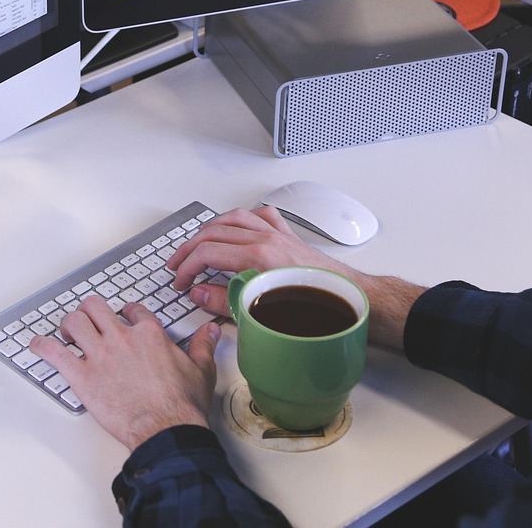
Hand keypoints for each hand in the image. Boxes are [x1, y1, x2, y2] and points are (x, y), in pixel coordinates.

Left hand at [29, 296, 220, 450]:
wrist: (166, 429)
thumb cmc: (182, 405)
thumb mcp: (201, 370)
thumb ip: (202, 346)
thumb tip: (210, 331)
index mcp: (149, 334)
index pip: (132, 310)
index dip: (126, 313)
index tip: (123, 318)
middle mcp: (122, 338)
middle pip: (96, 307)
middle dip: (90, 311)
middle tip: (89, 320)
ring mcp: (100, 355)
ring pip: (74, 322)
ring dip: (68, 325)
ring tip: (68, 333)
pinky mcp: (82, 376)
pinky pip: (54, 353)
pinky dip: (42, 347)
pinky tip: (38, 346)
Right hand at [170, 206, 342, 316]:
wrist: (352, 301)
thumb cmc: (318, 310)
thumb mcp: (262, 314)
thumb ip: (225, 301)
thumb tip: (200, 293)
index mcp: (259, 257)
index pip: (208, 252)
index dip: (187, 267)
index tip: (181, 282)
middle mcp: (268, 239)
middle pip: (214, 232)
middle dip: (190, 248)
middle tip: (179, 265)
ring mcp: (279, 234)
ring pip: (234, 218)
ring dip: (210, 229)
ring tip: (197, 243)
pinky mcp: (289, 237)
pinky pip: (261, 216)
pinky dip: (243, 219)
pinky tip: (237, 227)